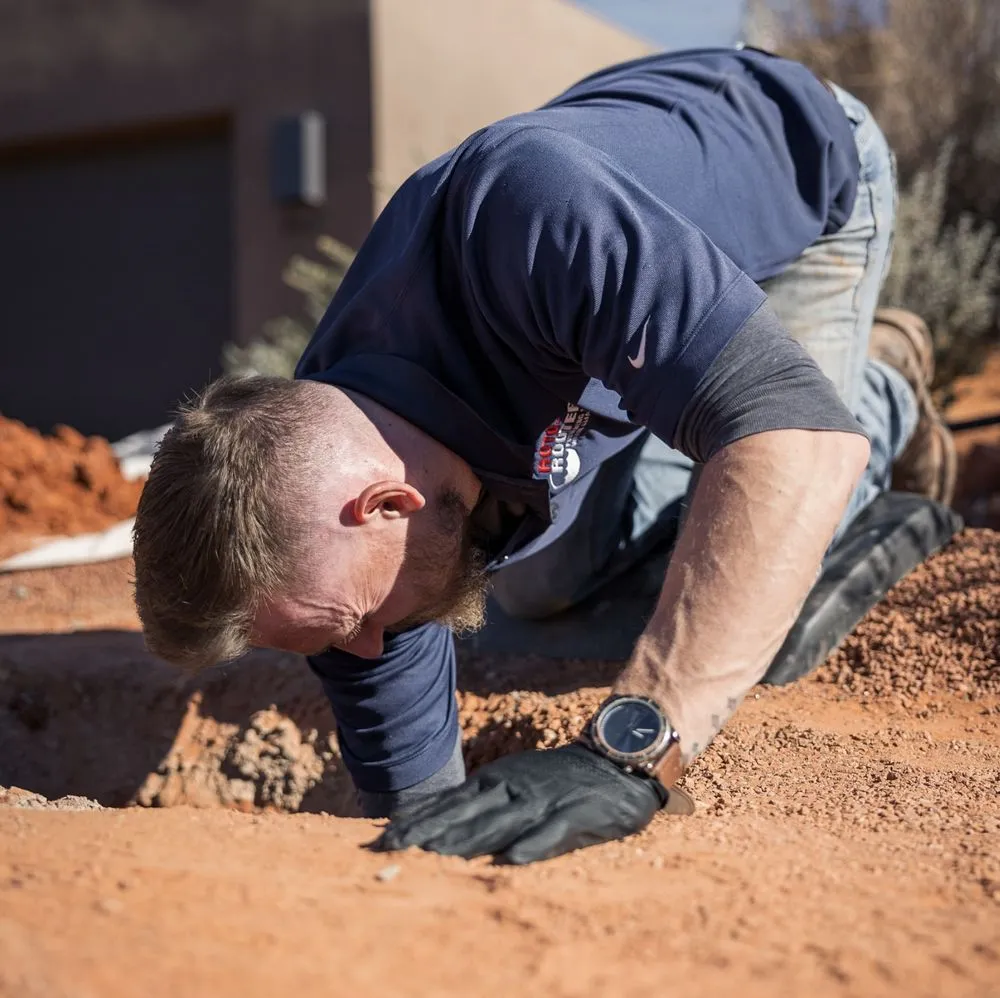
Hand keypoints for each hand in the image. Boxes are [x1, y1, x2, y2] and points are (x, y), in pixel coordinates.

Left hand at [372, 744, 670, 864]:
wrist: (613, 761)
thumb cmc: (554, 779)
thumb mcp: (509, 780)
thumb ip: (474, 801)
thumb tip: (426, 817)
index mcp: (495, 780)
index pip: (449, 802)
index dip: (418, 820)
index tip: (384, 838)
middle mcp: (512, 787)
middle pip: (465, 813)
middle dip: (428, 832)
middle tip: (394, 850)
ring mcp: (543, 798)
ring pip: (501, 822)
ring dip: (468, 840)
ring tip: (438, 858)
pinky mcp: (575, 812)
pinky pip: (552, 830)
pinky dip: (533, 843)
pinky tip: (514, 859)